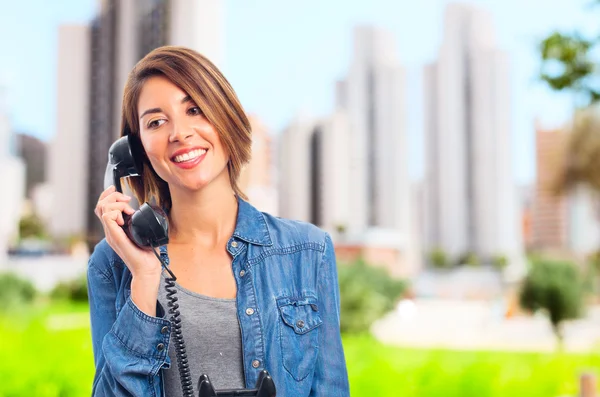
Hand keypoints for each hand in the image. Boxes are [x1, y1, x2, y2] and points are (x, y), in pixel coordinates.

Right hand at [95, 185, 162, 314]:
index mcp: (115, 229)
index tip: (115, 188)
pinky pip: (108, 217)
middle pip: (100, 206)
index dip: (106, 195)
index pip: (102, 208)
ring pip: (103, 209)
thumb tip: (145, 211)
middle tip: (127, 200)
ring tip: (129, 211)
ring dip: (117, 204)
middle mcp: (110, 231)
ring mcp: (111, 234)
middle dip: (113, 196)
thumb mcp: (143, 232)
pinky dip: (117, 213)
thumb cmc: (147, 253)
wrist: (147, 268)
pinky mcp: (115, 237)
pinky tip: (126, 218)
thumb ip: (140, 222)